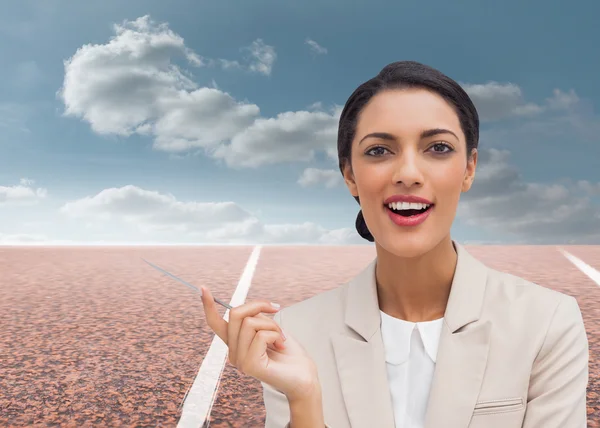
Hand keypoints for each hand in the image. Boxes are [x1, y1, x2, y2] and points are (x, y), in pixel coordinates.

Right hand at [201, 287, 320, 401]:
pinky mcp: (250, 365)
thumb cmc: (289, 353)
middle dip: (259, 305)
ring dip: (272, 324)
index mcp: (236, 343)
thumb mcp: (270, 328)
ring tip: (281, 337)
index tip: (203, 287)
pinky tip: (281, 346)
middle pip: (235, 314)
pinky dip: (276, 335)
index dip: (208, 305)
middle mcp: (233, 352)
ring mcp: (240, 360)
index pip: (216, 323)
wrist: (304, 377)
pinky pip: (261, 336)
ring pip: (250, 323)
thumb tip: (250, 307)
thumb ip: (255, 319)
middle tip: (276, 309)